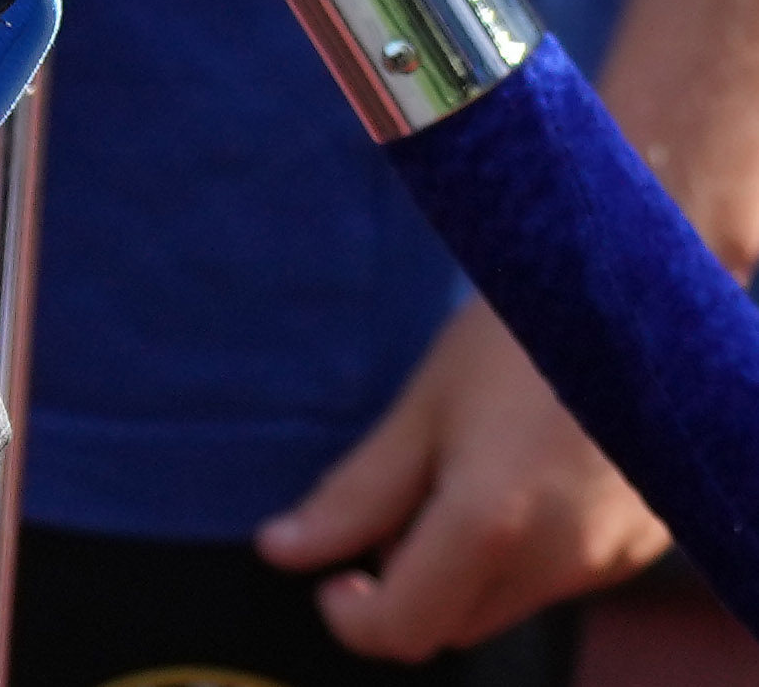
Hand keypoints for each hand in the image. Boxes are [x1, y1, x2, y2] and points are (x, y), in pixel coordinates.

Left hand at [257, 295, 672, 653]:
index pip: (404, 628)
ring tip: (469, 458)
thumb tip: (281, 551)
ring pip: (504, 601)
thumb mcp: (426, 403)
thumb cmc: (522, 333)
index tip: (329, 572)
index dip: (352, 615)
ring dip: (465, 562)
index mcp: (488, 526)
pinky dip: (522, 549)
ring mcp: (604, 561)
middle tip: (400, 489)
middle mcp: (553, 563)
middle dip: (408, 579)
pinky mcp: (636, 549)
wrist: (647, 299)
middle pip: (453, 621)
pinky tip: (525, 466)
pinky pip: (556, 576)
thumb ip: (357, 492)